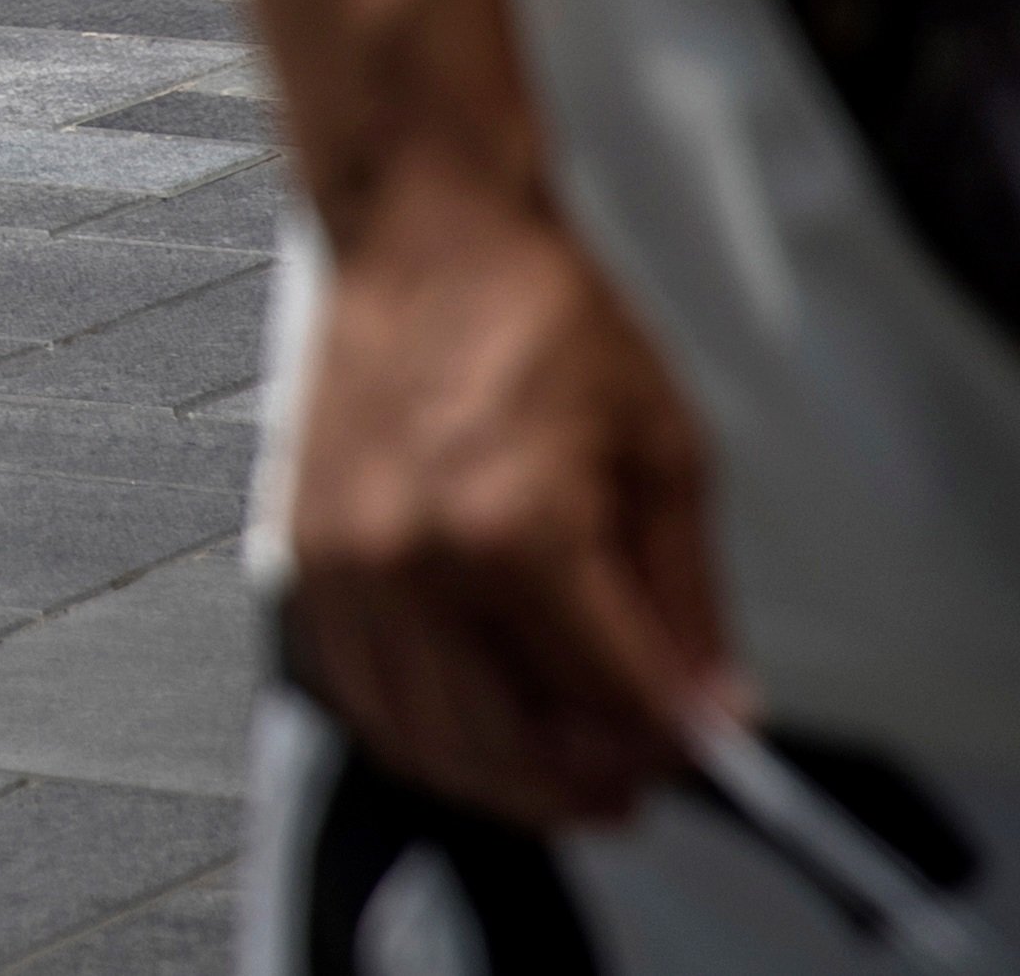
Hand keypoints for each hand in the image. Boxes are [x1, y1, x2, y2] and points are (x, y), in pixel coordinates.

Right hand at [288, 179, 736, 826]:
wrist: (423, 238)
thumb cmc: (541, 319)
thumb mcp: (664, 452)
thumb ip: (686, 600)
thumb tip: (711, 710)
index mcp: (518, 532)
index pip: (619, 703)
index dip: (683, 744)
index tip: (714, 748)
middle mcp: (416, 565)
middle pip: (513, 749)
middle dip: (595, 781)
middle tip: (643, 779)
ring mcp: (346, 569)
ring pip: (426, 743)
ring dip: (506, 780)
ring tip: (566, 771)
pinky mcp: (305, 560)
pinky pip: (359, 696)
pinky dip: (420, 738)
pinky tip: (475, 732)